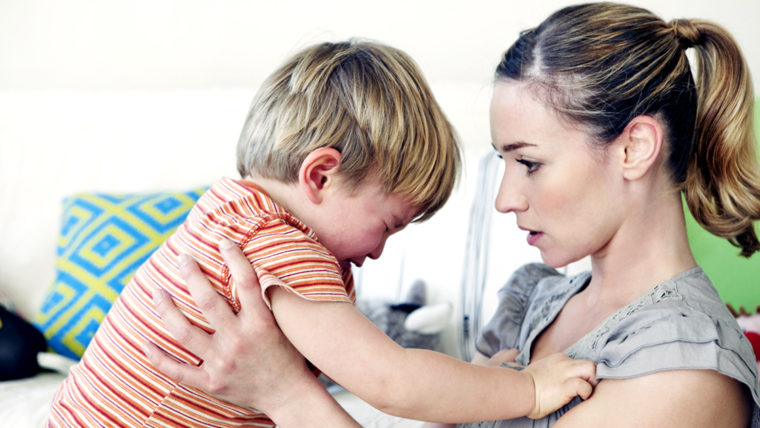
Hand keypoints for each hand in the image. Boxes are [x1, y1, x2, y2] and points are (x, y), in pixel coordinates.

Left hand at [142, 239, 309, 412]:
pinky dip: (158, 357)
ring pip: (184, 332)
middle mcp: (239, 342)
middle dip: (191, 274)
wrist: (288, 395)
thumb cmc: (289, 356)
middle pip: (207, 302)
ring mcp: (222, 363)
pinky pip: (177, 371)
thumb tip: (255, 269)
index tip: (222, 240)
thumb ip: (270, 301)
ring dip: (166, 309)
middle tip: (182, 258)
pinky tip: (145, 342)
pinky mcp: (211, 383)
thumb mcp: (285, 326)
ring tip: (157, 291)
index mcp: (261, 325)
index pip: (246, 282)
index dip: (234, 257)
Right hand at [522, 353, 596, 418]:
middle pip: (589, 363)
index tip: (579, 382)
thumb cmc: (526, 386)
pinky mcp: (566, 385)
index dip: (582, 373)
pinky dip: (587, 392)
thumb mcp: (540, 371)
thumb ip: (552, 371)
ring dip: (592, 382)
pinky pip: (585, 386)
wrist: (518, 391)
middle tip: (587, 388)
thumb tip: (556, 379)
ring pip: (591, 369)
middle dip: (592, 376)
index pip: (579, 362)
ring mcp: (565, 373)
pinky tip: (581, 398)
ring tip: (586, 392)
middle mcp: (563, 362)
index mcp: (558, 359)